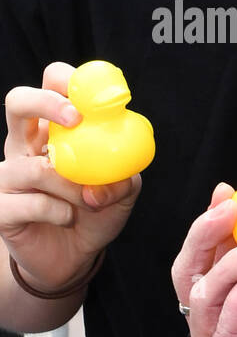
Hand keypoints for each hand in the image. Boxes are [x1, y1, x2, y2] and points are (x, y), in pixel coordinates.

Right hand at [1, 63, 140, 290]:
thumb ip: (125, 175)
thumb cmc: (95, 214)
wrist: (73, 257)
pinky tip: (68, 218)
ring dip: (70, 185)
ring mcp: (8, 176)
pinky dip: (57, 211)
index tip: (91, 92)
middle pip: (18, 103)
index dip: (64, 79)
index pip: (49, 87)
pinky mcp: (1, 208)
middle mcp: (25, 147)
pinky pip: (29, 203)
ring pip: (33, 167)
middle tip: (75, 118)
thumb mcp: (122, 191)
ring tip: (89, 200)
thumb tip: (118, 169)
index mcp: (53, 132)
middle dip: (45, 102)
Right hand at [173, 183, 236, 336]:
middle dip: (206, 233)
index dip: (220, 225)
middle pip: (195, 270)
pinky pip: (219, 332)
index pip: (221, 259)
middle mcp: (223, 329)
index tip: (233, 189)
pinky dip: (236, 301)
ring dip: (227, 263)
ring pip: (201, 296)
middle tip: (228, 203)